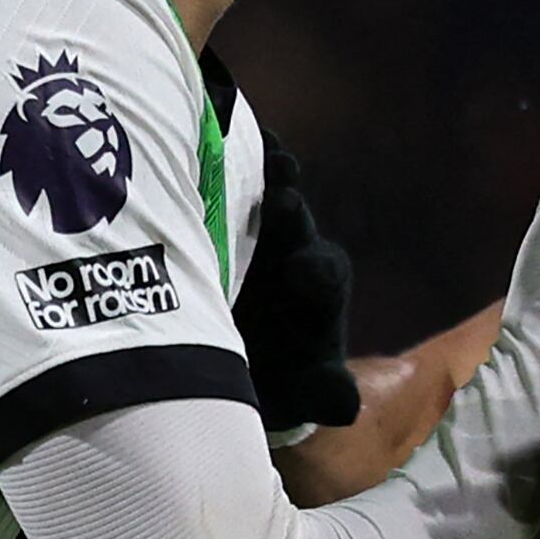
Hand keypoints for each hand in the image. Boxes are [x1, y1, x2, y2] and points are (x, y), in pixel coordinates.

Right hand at [233, 129, 360, 433]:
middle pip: (294, 225)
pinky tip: (194, 131)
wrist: (243, 361)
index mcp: (318, 291)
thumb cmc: (280, 379)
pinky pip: (221, 181)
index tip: (301, 275)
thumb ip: (320, 393)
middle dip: (286, 213)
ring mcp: (257, 230)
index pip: (324, 273)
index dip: (315, 272)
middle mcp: (293, 251)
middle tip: (278, 200)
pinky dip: (215, 157)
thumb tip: (344, 407)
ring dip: (255, 171)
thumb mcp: (299, 392)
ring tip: (246, 145)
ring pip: (259, 193)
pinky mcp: (221, 216)